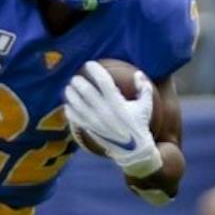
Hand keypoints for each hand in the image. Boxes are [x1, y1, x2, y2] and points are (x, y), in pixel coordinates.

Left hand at [64, 61, 161, 177]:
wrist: (133, 150)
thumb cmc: (140, 124)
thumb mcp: (146, 106)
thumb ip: (143, 88)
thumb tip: (138, 73)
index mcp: (117, 103)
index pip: (103, 82)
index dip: (95, 70)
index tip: (89, 64)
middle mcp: (104, 112)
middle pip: (86, 92)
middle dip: (78, 82)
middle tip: (76, 77)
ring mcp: (95, 122)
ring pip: (77, 105)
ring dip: (71, 94)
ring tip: (69, 88)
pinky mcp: (90, 130)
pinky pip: (75, 118)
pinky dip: (69, 110)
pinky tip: (68, 104)